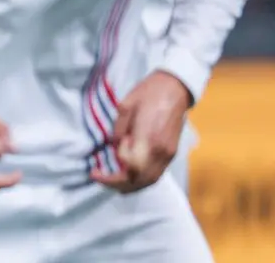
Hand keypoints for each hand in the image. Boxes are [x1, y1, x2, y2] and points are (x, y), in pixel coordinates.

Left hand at [92, 70, 191, 192]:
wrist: (174, 88)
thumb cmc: (148, 93)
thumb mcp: (125, 107)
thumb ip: (118, 132)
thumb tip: (114, 150)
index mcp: (148, 139)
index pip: (129, 168)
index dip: (114, 169)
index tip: (101, 163)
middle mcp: (161, 152)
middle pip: (139, 181)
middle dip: (117, 185)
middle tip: (99, 179)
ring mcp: (169, 154)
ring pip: (150, 181)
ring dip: (130, 186)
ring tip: (111, 182)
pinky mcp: (172, 153)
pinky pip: (156, 175)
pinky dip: (141, 181)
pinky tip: (128, 177)